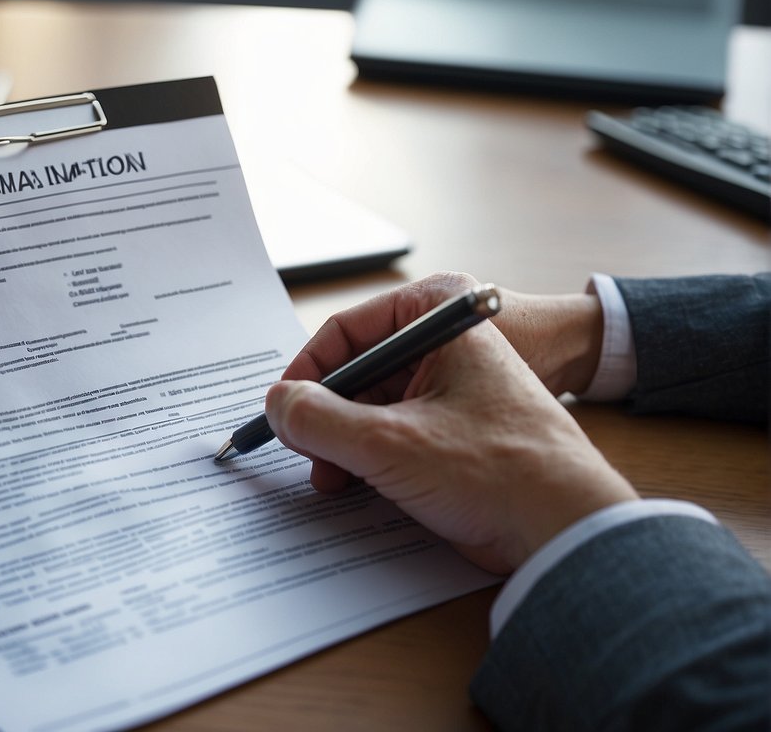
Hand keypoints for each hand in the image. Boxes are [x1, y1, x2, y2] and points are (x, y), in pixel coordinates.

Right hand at [267, 273, 636, 573]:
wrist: (569, 527)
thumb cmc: (500, 470)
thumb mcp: (388, 441)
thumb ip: (318, 418)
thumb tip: (277, 405)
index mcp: (441, 318)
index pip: (348, 331)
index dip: (305, 372)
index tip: (279, 409)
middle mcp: (448, 345)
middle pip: (358, 369)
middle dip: (324, 414)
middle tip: (303, 450)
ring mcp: (455, 390)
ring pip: (374, 405)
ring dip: (343, 440)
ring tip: (330, 477)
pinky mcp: (458, 431)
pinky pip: (396, 432)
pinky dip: (369, 456)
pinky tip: (357, 485)